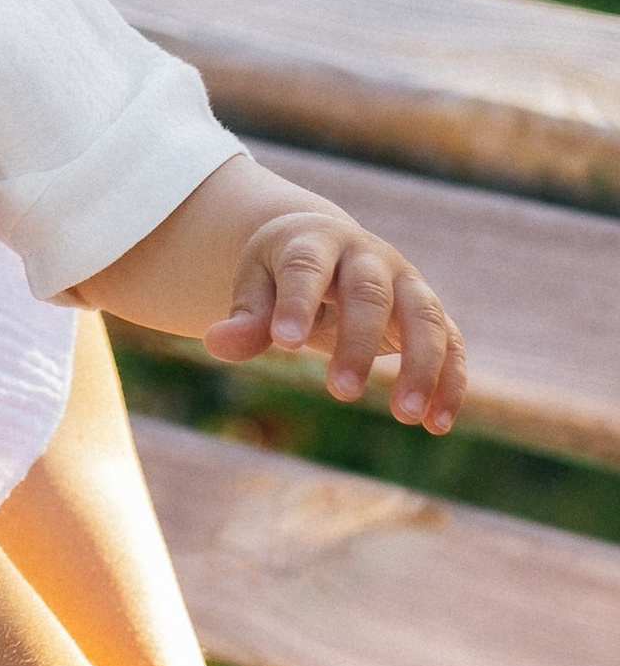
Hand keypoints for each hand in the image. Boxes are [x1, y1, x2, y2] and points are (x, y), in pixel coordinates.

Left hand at [206, 207, 464, 428]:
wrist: (326, 246)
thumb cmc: (281, 272)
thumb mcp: (256, 285)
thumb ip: (244, 318)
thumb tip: (215, 343)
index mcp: (316, 242)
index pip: (306, 268)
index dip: (296, 302)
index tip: (284, 342)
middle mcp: (369, 257)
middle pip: (370, 294)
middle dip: (357, 343)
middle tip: (339, 393)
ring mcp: (406, 281)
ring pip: (424, 317)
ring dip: (420, 365)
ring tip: (405, 416)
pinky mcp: (429, 311)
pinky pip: (450, 342)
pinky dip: (450, 381)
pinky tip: (438, 423)